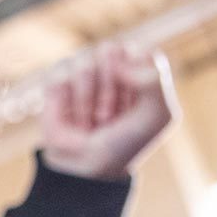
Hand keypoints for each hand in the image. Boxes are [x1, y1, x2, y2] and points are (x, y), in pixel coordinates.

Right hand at [36, 43, 174, 181]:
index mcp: (141, 65)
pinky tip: (74, 117)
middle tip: (111, 117)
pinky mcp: (58, 78)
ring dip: (89, 101)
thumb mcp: (158, 116)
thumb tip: (120, 63)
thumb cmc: (128, 141)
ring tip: (93, 121)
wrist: (90, 166)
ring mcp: (84, 67)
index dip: (136, 82)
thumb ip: (155, 81)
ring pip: (84, 64)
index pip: (140, 52)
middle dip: (111, 90)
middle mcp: (113, 61)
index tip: (135, 108)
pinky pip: (61, 76)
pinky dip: (69, 103)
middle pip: (110, 50)